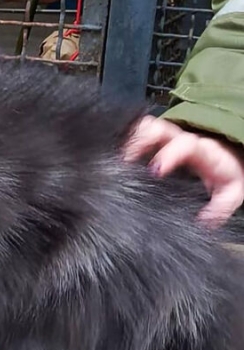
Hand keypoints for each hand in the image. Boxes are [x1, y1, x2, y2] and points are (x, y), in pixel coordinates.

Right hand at [123, 115, 243, 227]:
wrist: (227, 157)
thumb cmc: (225, 174)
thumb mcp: (231, 192)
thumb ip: (221, 206)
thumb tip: (204, 222)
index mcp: (201, 150)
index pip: (184, 144)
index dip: (168, 154)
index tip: (154, 171)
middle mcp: (181, 139)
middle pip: (157, 128)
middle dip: (139, 141)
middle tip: (124, 163)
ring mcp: (167, 136)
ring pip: (144, 127)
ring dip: (130, 139)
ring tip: (117, 160)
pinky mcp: (156, 138)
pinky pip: (137, 131)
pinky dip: (126, 140)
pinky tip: (118, 155)